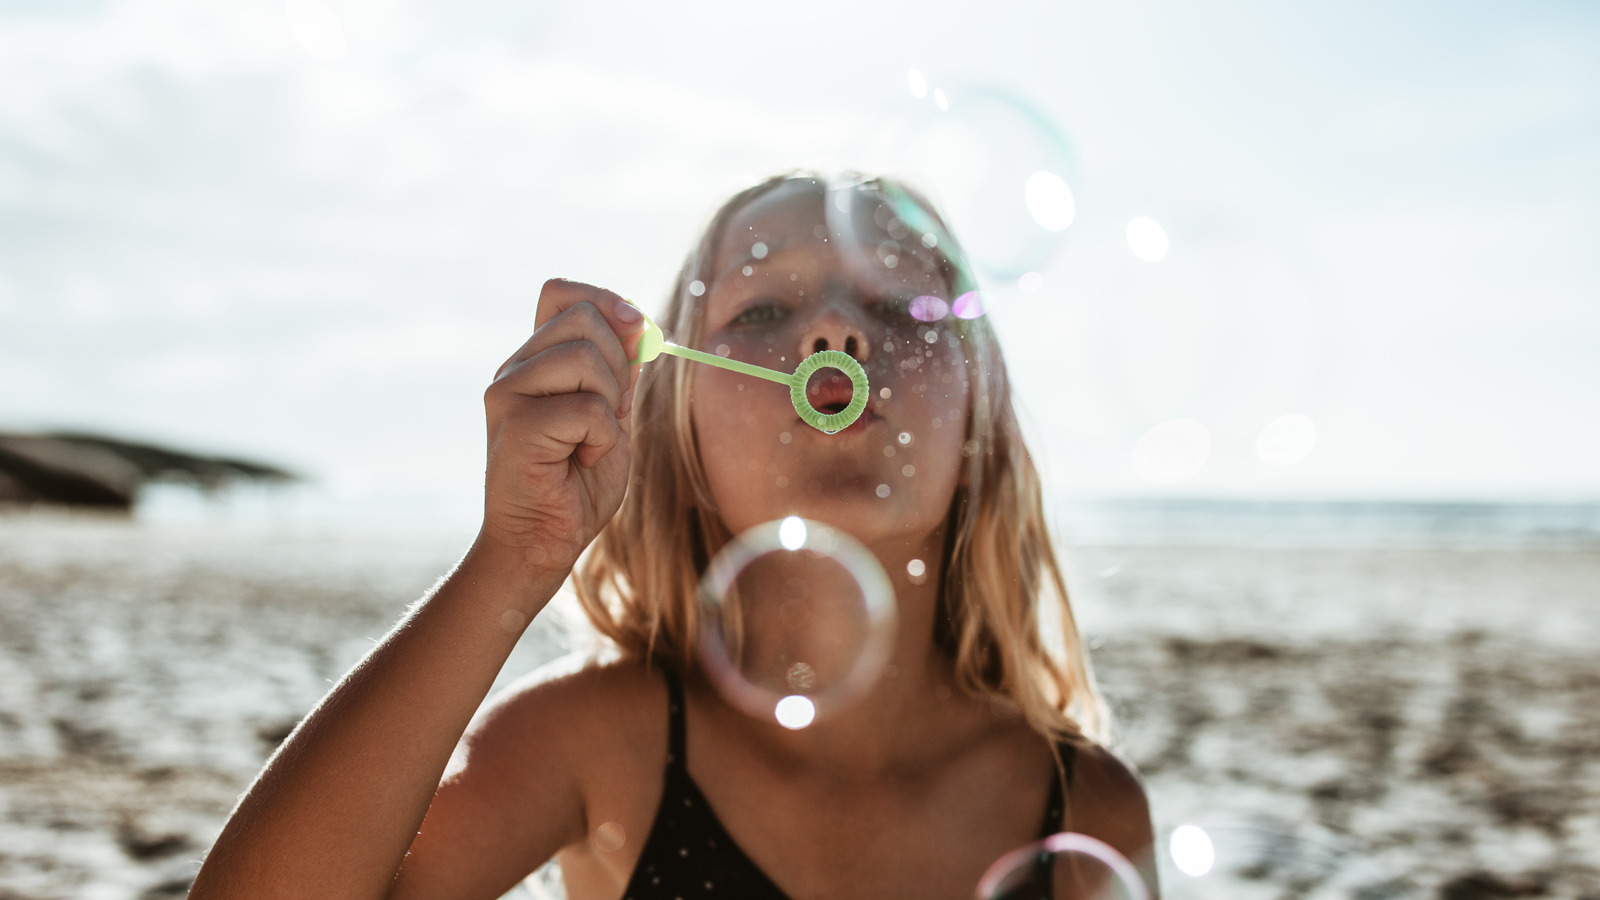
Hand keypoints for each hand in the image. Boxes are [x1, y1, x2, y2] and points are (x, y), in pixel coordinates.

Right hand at [479, 279, 643, 574]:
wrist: (541, 542)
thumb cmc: (576, 484)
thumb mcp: (611, 416)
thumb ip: (619, 371)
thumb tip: (636, 321)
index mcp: (534, 361)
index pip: (560, 293)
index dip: (605, 301)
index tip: (636, 330)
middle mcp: (514, 369)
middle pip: (583, 319)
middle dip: (618, 364)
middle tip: (609, 414)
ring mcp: (508, 393)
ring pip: (587, 359)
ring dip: (610, 404)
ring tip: (591, 440)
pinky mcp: (515, 424)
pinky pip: (588, 408)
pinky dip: (603, 439)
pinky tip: (580, 461)